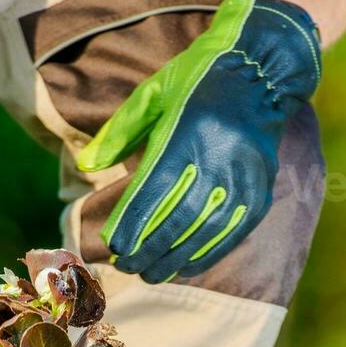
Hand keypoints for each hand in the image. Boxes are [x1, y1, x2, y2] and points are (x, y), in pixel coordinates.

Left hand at [77, 0, 321, 283]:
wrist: (259, 73)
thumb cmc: (195, 81)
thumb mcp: (152, 94)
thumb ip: (118, 131)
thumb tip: (86, 164)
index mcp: (188, 131)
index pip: (155, 189)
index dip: (133, 221)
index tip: (113, 245)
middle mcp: (219, 157)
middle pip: (179, 217)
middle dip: (149, 248)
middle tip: (126, 266)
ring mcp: (243, 178)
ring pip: (205, 232)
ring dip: (175, 259)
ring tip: (151, 273)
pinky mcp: (259, 192)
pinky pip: (231, 234)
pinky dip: (206, 254)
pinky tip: (185, 266)